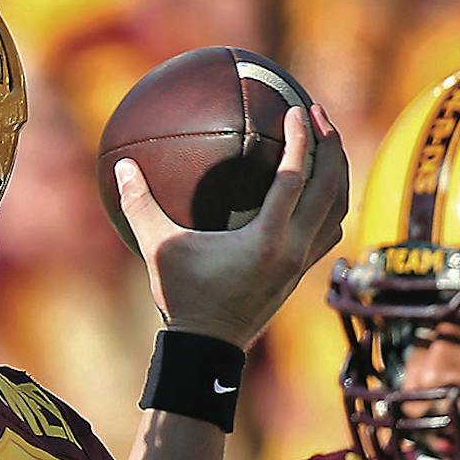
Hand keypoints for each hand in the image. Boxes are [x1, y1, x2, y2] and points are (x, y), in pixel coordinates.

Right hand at [112, 104, 349, 349]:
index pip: (294, 179)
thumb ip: (140, 206)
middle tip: (317, 112)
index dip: (300, 140)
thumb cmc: (184, 299)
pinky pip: (329, 230)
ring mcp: (301, 263)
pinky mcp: (300, 273)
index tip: (295, 110)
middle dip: (330, 146)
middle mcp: (292, 250)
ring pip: (338, 210)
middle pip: (329, 188)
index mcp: (265, 240)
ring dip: (337, 174)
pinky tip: (316, 189)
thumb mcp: (157, 249)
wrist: (208, 350)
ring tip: (326, 144)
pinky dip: (330, 204)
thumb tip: (121, 167)